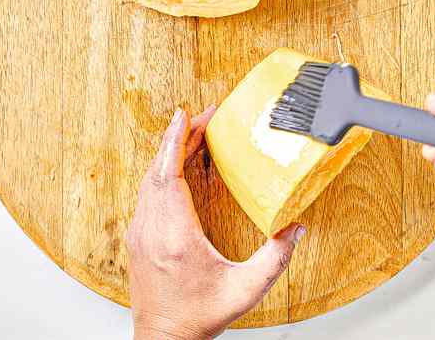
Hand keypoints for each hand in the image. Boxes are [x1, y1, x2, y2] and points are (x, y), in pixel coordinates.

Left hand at [127, 107, 303, 339]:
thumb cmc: (197, 318)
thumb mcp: (245, 290)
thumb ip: (275, 258)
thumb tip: (295, 227)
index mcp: (174, 236)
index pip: (168, 175)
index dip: (176, 141)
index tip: (184, 115)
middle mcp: (152, 230)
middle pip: (159, 170)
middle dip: (179, 138)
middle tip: (203, 116)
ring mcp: (141, 235)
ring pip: (150, 181)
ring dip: (170, 154)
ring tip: (194, 134)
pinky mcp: (139, 240)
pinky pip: (148, 194)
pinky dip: (163, 172)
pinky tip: (178, 166)